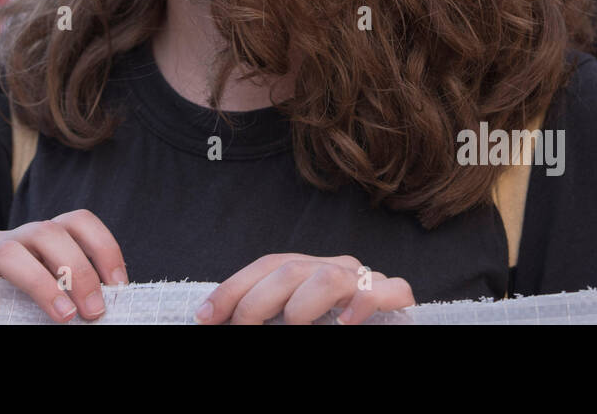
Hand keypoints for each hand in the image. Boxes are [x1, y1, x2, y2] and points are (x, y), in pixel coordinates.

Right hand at [0, 209, 128, 322]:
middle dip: (79, 271)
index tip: (119, 284)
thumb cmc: (27, 304)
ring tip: (63, 315)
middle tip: (94, 312)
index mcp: (47, 237)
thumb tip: (105, 311)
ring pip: (10, 248)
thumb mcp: (59, 292)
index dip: (103, 247)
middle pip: (49, 232)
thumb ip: (77, 293)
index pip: (78, 221)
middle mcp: (19, 237)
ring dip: (41, 282)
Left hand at [196, 253, 415, 324]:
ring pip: (327, 277)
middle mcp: (335, 266)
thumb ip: (267, 316)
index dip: (232, 289)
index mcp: (309, 269)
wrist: (385, 326)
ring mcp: (364, 279)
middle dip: (254, 303)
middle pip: (288, 270)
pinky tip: (344, 325)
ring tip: (290, 327)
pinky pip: (383, 289)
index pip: (266, 266)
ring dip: (300, 307)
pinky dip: (362, 305)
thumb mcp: (292, 317)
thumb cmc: (331, 324)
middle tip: (240, 330)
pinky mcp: (392, 295)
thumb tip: (214, 320)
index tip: (204, 316)